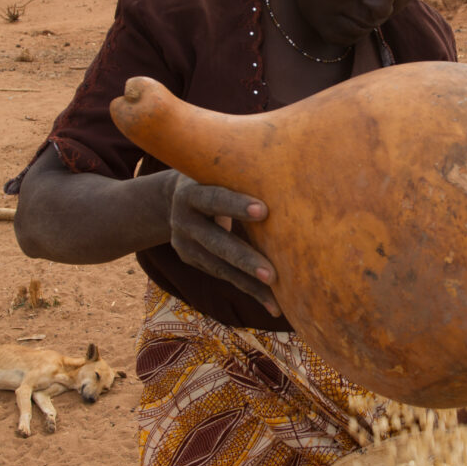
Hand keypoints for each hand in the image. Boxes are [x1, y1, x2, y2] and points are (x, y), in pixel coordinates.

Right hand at [167, 173, 280, 315]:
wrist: (175, 195)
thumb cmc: (215, 174)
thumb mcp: (218, 168)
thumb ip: (241, 169)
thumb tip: (291, 159)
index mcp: (190, 191)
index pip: (214, 198)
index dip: (236, 205)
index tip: (264, 211)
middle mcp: (183, 219)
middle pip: (217, 242)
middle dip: (245, 259)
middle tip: (272, 275)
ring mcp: (184, 243)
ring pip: (221, 267)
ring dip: (250, 284)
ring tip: (277, 300)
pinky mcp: (192, 260)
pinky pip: (224, 276)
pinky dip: (250, 290)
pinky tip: (273, 305)